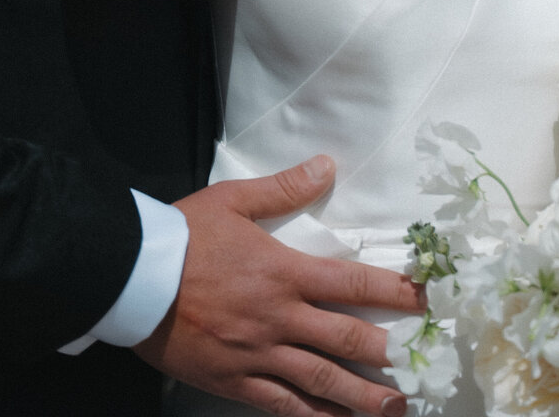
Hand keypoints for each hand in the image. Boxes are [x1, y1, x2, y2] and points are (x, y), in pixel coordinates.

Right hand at [137, 155, 422, 416]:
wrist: (133, 279)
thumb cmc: (184, 236)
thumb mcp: (233, 200)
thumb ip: (284, 187)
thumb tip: (327, 166)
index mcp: (283, 272)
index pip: (351, 283)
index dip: (393, 292)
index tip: (426, 301)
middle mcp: (278, 318)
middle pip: (345, 340)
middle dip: (388, 354)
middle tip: (422, 367)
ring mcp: (258, 356)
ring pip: (320, 382)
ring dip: (362, 397)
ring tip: (395, 407)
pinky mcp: (235, 383)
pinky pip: (282, 407)